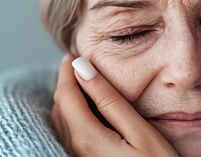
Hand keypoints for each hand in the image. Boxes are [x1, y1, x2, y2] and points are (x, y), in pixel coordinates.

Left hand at [50, 55, 178, 156]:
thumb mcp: (140, 132)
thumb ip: (110, 100)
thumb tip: (82, 68)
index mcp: (87, 138)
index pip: (65, 94)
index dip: (67, 70)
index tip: (73, 54)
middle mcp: (76, 151)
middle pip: (60, 107)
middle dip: (66, 83)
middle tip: (80, 65)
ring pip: (62, 122)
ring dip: (69, 100)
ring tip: (85, 84)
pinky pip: (70, 136)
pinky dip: (74, 117)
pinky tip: (91, 112)